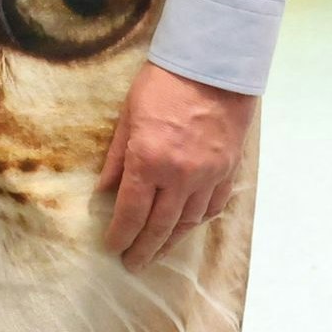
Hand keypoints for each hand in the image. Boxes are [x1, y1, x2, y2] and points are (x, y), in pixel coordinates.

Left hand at [100, 62, 252, 266]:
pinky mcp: (227, 170)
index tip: (112, 247)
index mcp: (149, 161)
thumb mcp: (128, 116)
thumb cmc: (164, 83)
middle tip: (133, 265)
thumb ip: (117, 158)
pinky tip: (188, 227)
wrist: (215, 66)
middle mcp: (180, 176)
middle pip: (160, 226)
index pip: (131, 212)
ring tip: (157, 252)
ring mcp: (208, 176)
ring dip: (170, 241)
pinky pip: (213, 206)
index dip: (120, 235)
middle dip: (144, 250)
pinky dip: (198, 220)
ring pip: (188, 222)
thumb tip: (104, 191)